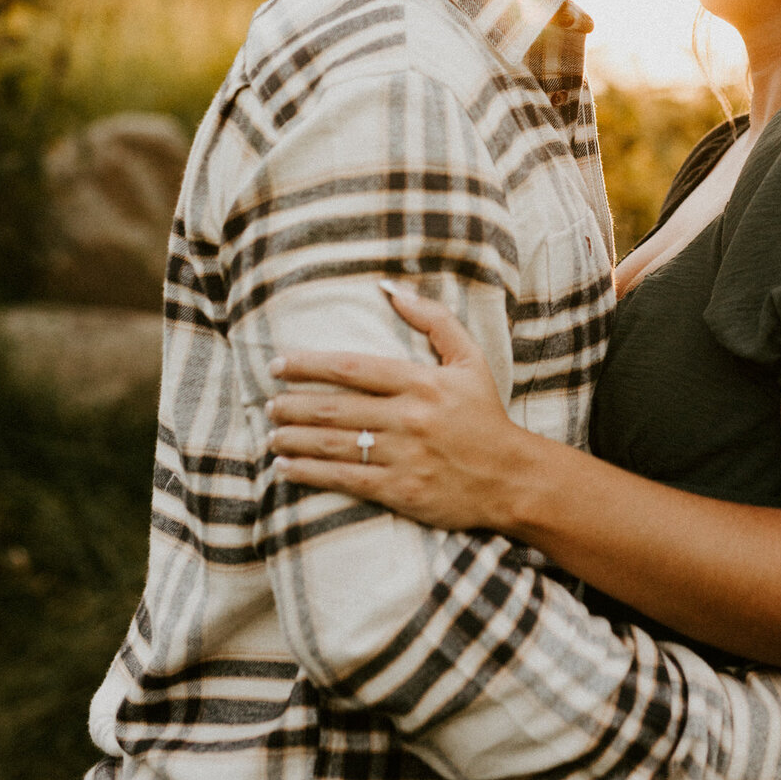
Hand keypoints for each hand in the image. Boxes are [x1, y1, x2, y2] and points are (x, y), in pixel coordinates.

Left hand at [267, 284, 524, 529]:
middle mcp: (410, 418)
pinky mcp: (402, 491)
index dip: (309, 365)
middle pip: (336, 407)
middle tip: (269, 403)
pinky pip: (346, 480)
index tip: (279, 364)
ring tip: (271, 434)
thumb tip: (391, 288)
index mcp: (422, 382)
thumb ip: (433, 319)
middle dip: (294, 405)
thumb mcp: (470, 358)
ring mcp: (404, 456)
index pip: (352, 367)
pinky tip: (286, 470)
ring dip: (295, 439)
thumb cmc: (485, 414)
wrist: (511, 477)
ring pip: (335, 445)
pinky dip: (310, 475)